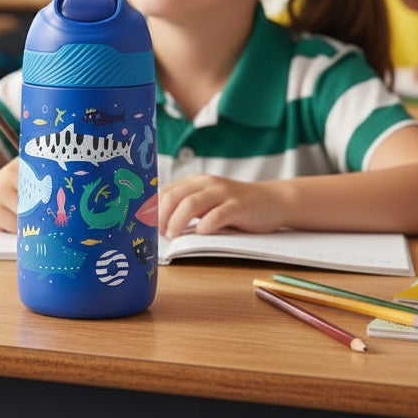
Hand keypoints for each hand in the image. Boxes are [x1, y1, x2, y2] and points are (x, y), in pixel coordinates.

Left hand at [157, 174, 286, 237]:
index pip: (166, 192)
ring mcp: (223, 193)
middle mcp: (206, 184)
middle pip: (175, 197)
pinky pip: (218, 213)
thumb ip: (187, 209)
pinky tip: (200, 232)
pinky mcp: (238, 205)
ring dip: (178, 220)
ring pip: (192, 203)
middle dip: (162, 216)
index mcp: (195, 182)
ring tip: (173, 234)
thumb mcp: (207, 203)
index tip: (146, 226)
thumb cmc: (234, 206)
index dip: (153, 210)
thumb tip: (161, 227)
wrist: (272, 201)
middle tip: (159, 233)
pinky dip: (206, 224)